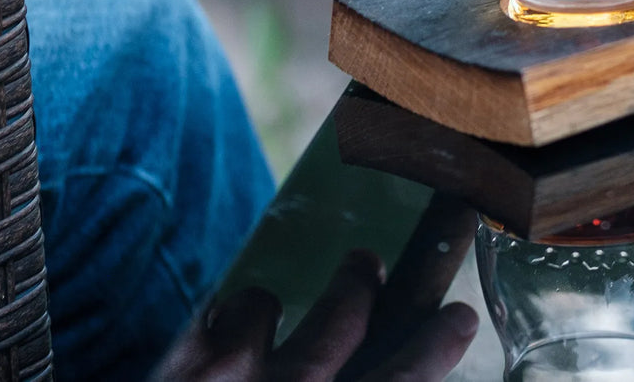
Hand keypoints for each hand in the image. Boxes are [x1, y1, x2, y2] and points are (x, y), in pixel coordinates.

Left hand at [151, 249, 478, 381]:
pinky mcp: (175, 375)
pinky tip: (231, 330)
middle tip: (367, 264)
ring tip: (293, 296)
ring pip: (262, 307)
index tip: (459, 317)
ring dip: (275, 301)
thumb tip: (397, 381)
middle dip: (358, 286)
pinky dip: (227, 318)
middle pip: (340, 320)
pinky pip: (211, 319)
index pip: (402, 379)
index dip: (436, 347)